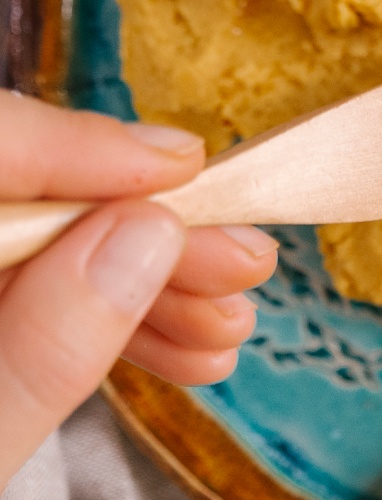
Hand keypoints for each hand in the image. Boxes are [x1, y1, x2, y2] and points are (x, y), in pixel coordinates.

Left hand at [0, 91, 275, 489]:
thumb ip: (38, 352)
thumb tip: (144, 235)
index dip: (76, 148)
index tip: (183, 171)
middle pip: (10, 204)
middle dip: (137, 233)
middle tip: (240, 265)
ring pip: (30, 253)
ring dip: (139, 285)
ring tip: (225, 330)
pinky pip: (22, 303)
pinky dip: (101, 324)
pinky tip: (177, 349)